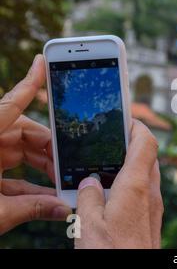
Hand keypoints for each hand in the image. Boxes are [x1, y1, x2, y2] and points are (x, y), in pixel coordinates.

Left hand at [0, 55, 71, 234]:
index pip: (9, 106)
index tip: (42, 62)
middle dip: (51, 151)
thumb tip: (65, 209)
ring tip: (65, 184)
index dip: (28, 83)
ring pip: (21, 155)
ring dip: (44, 170)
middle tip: (73, 167)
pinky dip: (31, 185)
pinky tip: (50, 196)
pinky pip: (12, 174)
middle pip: (24, 135)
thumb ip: (32, 208)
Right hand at [75, 120, 162, 248]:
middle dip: (133, 145)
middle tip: (113, 141)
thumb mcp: (89, 223)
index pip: (146, 143)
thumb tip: (90, 181)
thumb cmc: (112, 252)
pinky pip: (146, 192)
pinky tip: (113, 196)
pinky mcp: (152, 219)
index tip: (126, 118)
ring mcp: (154, 206)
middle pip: (148, 157)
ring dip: (133, 165)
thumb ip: (88, 196)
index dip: (138, 126)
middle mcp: (151, 193)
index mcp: (137, 186)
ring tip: (108, 168)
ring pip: (148, 175)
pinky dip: (133, 185)